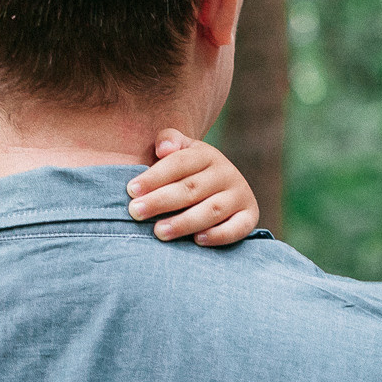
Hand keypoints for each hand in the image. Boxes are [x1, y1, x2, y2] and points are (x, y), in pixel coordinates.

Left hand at [128, 131, 260, 245]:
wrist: (225, 187)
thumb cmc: (190, 172)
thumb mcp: (182, 151)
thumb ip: (170, 141)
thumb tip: (164, 149)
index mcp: (206, 154)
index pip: (179, 164)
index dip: (154, 177)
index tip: (131, 190)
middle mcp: (226, 173)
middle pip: (191, 188)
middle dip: (161, 201)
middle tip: (136, 212)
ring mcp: (240, 196)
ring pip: (212, 210)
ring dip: (184, 222)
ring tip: (159, 232)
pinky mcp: (250, 217)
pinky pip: (237, 228)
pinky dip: (218, 235)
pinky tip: (197, 241)